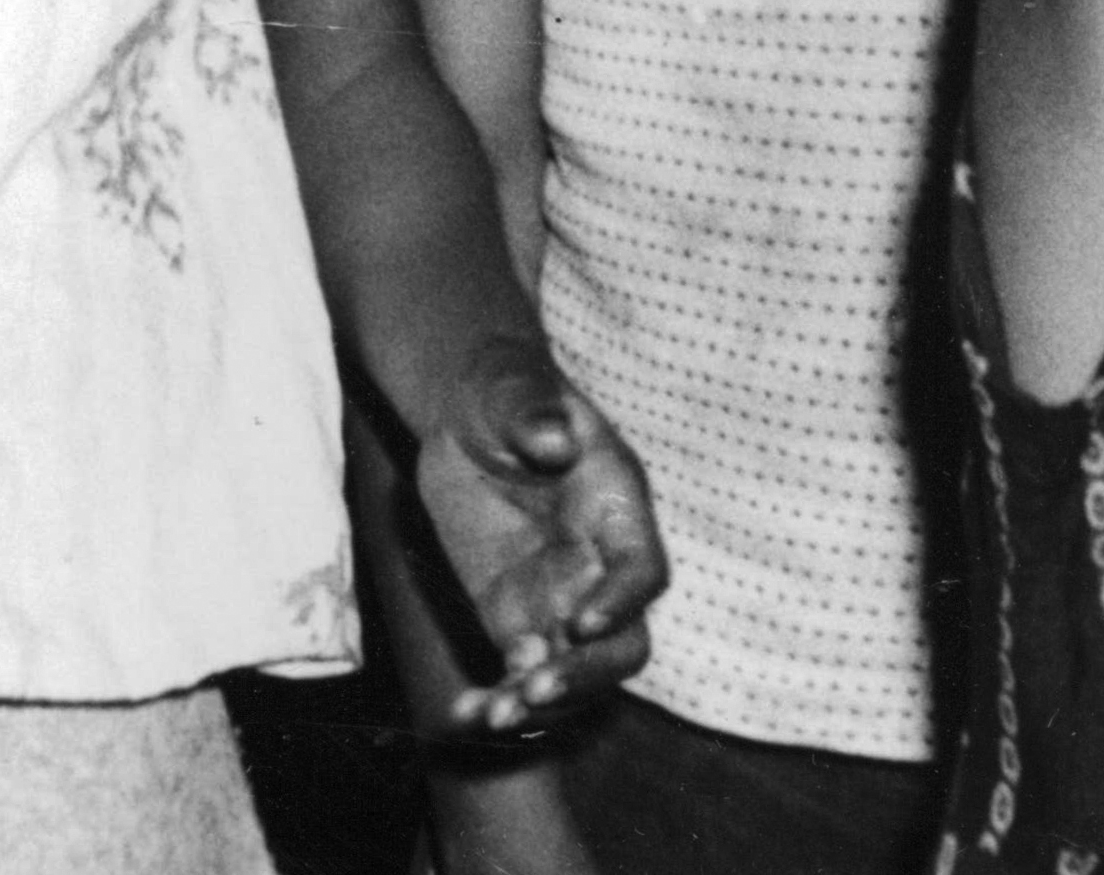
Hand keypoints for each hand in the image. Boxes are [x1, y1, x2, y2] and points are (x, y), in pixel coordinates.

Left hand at [387, 344, 665, 742]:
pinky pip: (518, 674)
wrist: (467, 414)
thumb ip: (535, 411)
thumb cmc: (504, 389)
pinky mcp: (517, 620)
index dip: (622, 601)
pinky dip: (496, 699)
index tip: (581, 622)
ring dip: (542, 702)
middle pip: (622, 642)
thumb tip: (554, 440)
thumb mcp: (514, 387)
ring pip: (575, 672)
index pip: (642, 569)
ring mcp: (560, 599)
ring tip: (494, 716)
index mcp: (617, 507)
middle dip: (587, 673)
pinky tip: (462, 715)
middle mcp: (599, 565)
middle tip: (536, 688)